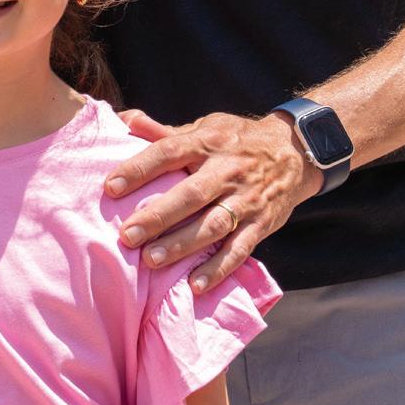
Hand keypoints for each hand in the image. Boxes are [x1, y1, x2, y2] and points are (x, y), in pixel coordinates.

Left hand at [106, 110, 322, 290]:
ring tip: (151, 260)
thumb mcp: (205, 126)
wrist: (294, 151)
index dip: (139, 169)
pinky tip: (196, 285)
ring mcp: (246, 199)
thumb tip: (124, 119)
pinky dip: (219, 268)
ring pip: (213, 225)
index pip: (169, 152)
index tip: (110, 186)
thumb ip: (164, 131)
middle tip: (127, 235)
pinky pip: (240, 249)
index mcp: (207, 143)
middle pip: (190, 194)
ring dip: (182, 245)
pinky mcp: (261, 224)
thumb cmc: (236, 139)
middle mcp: (227, 171)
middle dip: (158, 216)